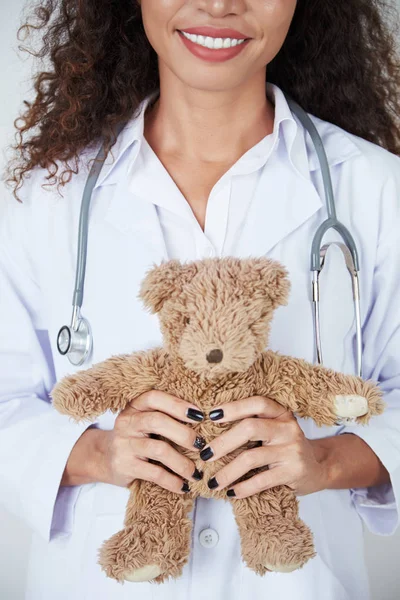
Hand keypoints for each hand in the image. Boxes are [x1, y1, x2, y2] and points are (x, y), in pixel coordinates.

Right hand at [97, 390, 206, 493]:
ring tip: (195, 472)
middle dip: (184, 433)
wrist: (102, 458)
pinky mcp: (124, 466)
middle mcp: (127, 422)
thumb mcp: (143, 421)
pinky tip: (183, 486)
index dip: (177, 405)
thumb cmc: (134, 437)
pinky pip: (153, 473)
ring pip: (158, 449)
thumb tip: (205, 422)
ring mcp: (124, 444)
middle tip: (201, 445)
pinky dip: (172, 481)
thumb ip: (165, 416)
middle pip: (157, 421)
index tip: (199, 415)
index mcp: (134, 406)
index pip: (154, 398)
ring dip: (182, 462)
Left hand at [200, 396, 327, 498]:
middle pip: (250, 428)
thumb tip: (211, 433)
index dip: (234, 407)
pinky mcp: (294, 472)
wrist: (318, 468)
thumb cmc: (286, 447)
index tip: (211, 416)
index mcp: (281, 413)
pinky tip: (231, 492)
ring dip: (228, 471)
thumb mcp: (275, 430)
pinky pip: (262, 480)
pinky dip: (243, 487)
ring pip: (252, 457)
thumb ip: (253, 426)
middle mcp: (288, 428)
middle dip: (223, 442)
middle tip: (205, 454)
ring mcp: (292, 450)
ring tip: (213, 481)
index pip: (257, 403)